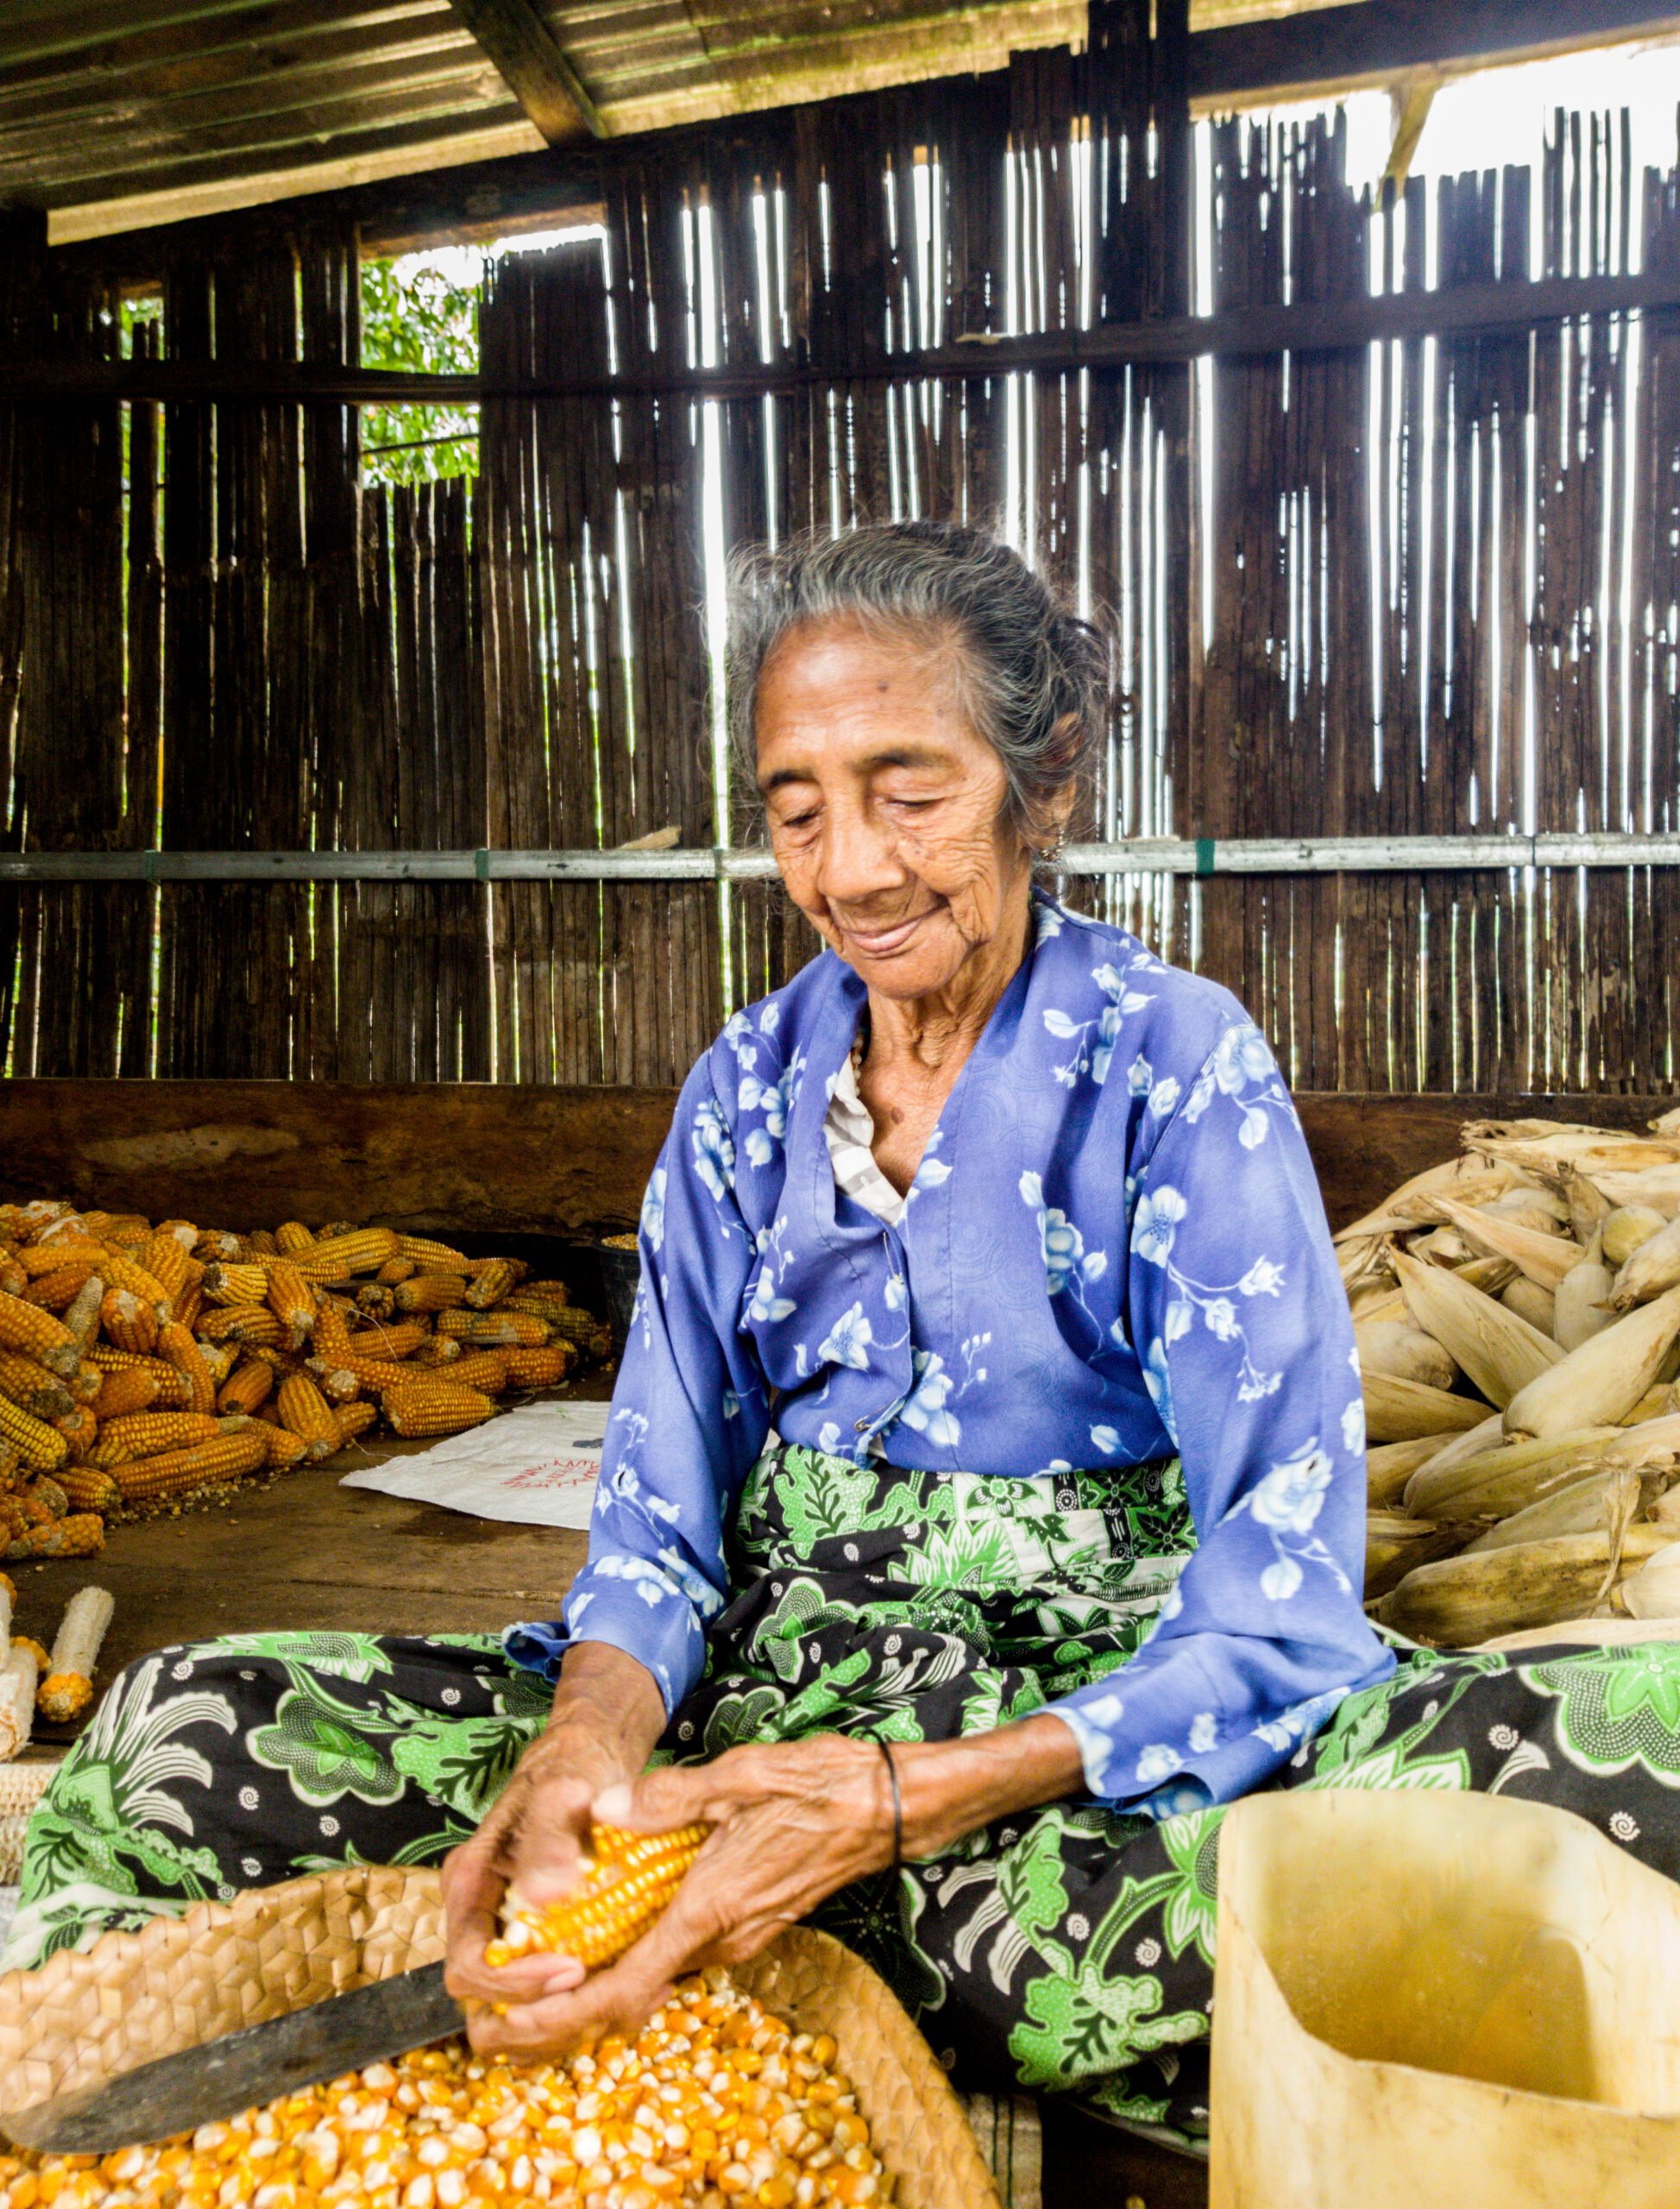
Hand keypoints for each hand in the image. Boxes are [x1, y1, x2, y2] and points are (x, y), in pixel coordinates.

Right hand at [441, 1722, 627, 2017]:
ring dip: (561, 2024)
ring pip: (513, 2013)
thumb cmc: (573, 1765)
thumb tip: (543, 1896)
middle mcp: (478, 1917)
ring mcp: (504, 1933)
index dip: (515, 1984)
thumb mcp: (564, 1789)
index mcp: (469, 1885)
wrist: (590, 1756)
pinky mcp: (537, 1942)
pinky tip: (631, 1988)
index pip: (469, 1968)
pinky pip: (543, 1998)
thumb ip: (549, 1837)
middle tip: (601, 1995)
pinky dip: (579, 2010)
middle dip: (539, 2016)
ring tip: (623, 1999)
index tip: (574, 1970)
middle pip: (485, 2004)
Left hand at [463, 1733, 895, 2061]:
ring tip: (543, 1958)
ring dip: (603, 1974)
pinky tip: (612, 1921)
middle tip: (506, 1999)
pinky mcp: (750, 1922)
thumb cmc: (821, 1786)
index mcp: (710, 1909)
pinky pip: (680, 1949)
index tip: (514, 2022)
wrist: (890, 1806)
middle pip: (632, 1993)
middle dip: (567, 2003)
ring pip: (656, 1972)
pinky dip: (639, 1949)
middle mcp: (722, 1937)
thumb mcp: (741, 1776)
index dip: (564, 2014)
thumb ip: (667, 1799)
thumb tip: (601, 1810)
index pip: (626, 1990)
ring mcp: (739, 1935)